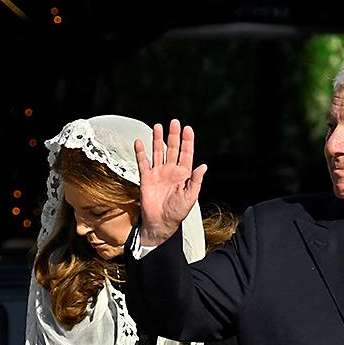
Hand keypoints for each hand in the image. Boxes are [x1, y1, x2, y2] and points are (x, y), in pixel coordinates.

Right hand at [134, 119, 206, 246]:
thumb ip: (196, 181)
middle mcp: (171, 170)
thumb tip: (203, 166)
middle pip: (173, 148)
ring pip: (158, 152)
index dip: (187, 141)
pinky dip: (141, 152)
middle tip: (174, 122)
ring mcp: (158, 173)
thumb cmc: (177, 212)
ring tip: (158, 127)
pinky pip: (143, 162)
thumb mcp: (190, 197)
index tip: (188, 129)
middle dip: (173, 135)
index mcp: (183, 174)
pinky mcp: (146, 178)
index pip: (186, 153)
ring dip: (158, 140)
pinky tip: (139, 142)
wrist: (161, 222)